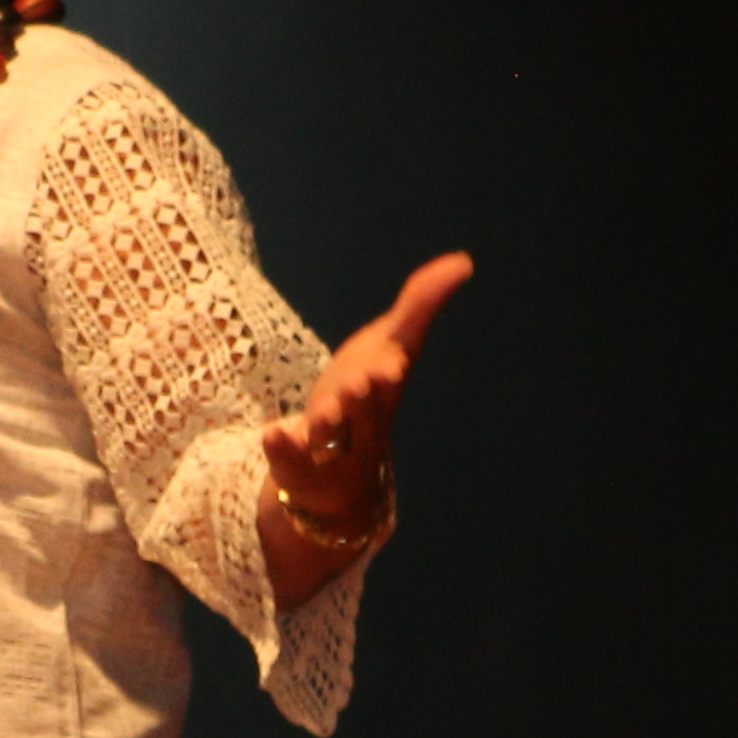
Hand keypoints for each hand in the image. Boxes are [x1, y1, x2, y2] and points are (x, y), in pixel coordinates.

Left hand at [262, 252, 475, 553]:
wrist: (338, 477)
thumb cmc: (368, 398)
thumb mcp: (393, 347)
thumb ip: (421, 304)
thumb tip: (463, 260)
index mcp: (385, 392)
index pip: (389, 382)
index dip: (387, 374)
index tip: (390, 365)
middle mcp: (361, 423)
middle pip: (362, 412)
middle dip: (360, 400)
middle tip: (357, 384)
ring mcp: (328, 446)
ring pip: (330, 436)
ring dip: (326, 423)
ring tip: (321, 415)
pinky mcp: (296, 462)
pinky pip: (288, 455)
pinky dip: (281, 444)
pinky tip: (273, 433)